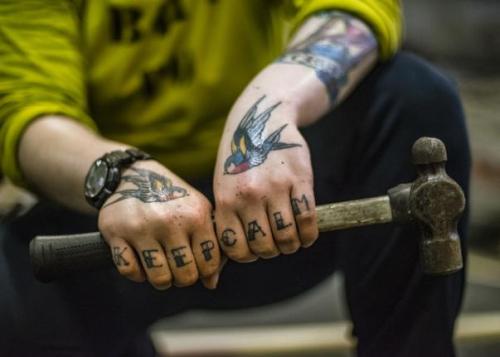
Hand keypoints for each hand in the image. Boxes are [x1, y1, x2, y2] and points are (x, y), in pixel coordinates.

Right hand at [98, 160, 220, 289]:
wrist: (133, 176)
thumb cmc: (172, 198)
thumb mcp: (197, 212)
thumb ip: (209, 245)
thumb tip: (211, 283)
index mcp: (196, 216)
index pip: (209, 263)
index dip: (204, 271)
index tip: (196, 265)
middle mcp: (170, 221)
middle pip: (185, 275)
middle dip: (182, 278)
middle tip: (177, 269)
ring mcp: (142, 227)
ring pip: (159, 278)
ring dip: (161, 280)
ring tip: (161, 269)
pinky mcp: (116, 232)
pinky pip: (130, 271)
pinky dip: (136, 273)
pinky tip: (141, 262)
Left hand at [213, 95, 317, 260]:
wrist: (261, 121)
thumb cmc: (240, 160)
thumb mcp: (223, 186)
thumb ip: (227, 217)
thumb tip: (226, 258)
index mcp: (227, 200)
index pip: (236, 248)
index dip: (248, 255)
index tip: (255, 250)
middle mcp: (249, 196)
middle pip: (264, 246)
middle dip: (272, 251)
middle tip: (276, 245)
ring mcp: (276, 188)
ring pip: (287, 237)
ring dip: (292, 245)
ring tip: (292, 240)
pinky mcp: (300, 180)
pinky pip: (308, 220)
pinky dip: (309, 235)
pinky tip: (307, 234)